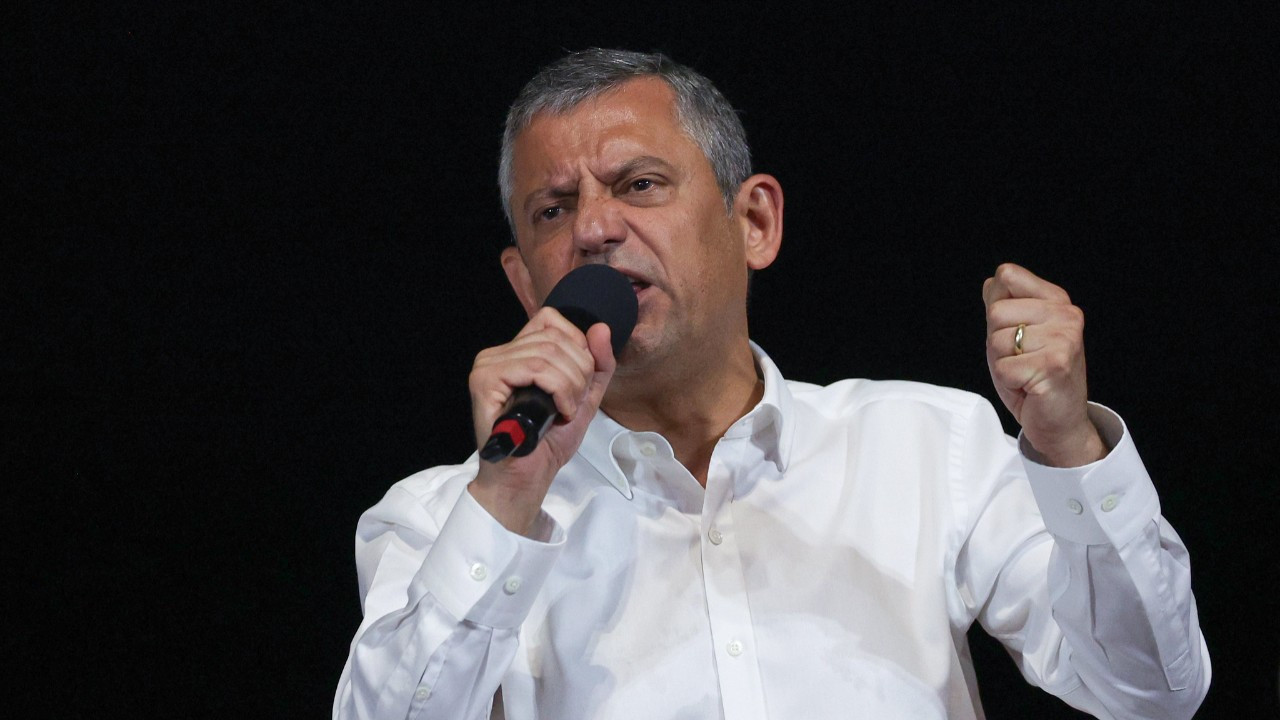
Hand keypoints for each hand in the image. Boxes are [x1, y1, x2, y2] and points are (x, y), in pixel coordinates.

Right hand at [467, 307, 616, 535]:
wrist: (526, 477)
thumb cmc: (547, 442)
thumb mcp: (584, 397)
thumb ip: (598, 363)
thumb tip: (600, 328)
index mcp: (518, 352)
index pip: (552, 321)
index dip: (577, 347)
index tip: (579, 382)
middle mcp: (499, 353)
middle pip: (556, 338)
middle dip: (579, 373)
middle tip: (573, 403)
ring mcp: (489, 365)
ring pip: (548, 353)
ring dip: (571, 385)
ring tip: (565, 410)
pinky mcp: (485, 380)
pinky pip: (535, 368)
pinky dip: (558, 390)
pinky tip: (556, 411)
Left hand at [983, 263, 1106, 466]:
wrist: (1060, 420)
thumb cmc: (1035, 376)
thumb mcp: (1015, 334)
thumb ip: (1004, 306)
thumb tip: (991, 281)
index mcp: (1057, 300)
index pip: (1006, 275)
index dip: (996, 307)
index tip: (1016, 331)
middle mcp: (1065, 315)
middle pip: (995, 312)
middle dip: (997, 341)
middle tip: (1021, 358)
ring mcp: (1063, 340)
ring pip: (997, 341)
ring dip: (1003, 363)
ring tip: (1026, 372)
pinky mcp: (1054, 366)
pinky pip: (1003, 368)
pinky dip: (1008, 382)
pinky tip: (1029, 386)